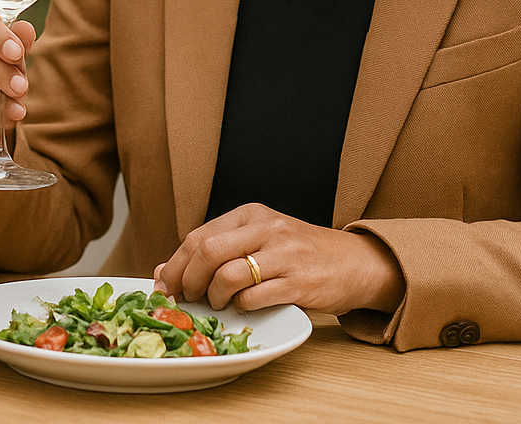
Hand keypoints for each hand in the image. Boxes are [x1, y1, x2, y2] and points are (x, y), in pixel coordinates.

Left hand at [152, 203, 404, 316]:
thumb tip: (165, 271)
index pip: (198, 236)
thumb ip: (217, 251)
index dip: (175, 264)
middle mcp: (267, 228)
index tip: (163, 286)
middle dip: (188, 280)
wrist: (356, 263)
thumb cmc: (300, 254)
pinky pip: (254, 297)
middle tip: (186, 298)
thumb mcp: (259, 241)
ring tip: (218, 303)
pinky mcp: (300, 282)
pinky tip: (244, 307)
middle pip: (207, 251)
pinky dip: (241, 307)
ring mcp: (285, 254)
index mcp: (251, 214)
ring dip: (214, 296)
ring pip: (227, 274)